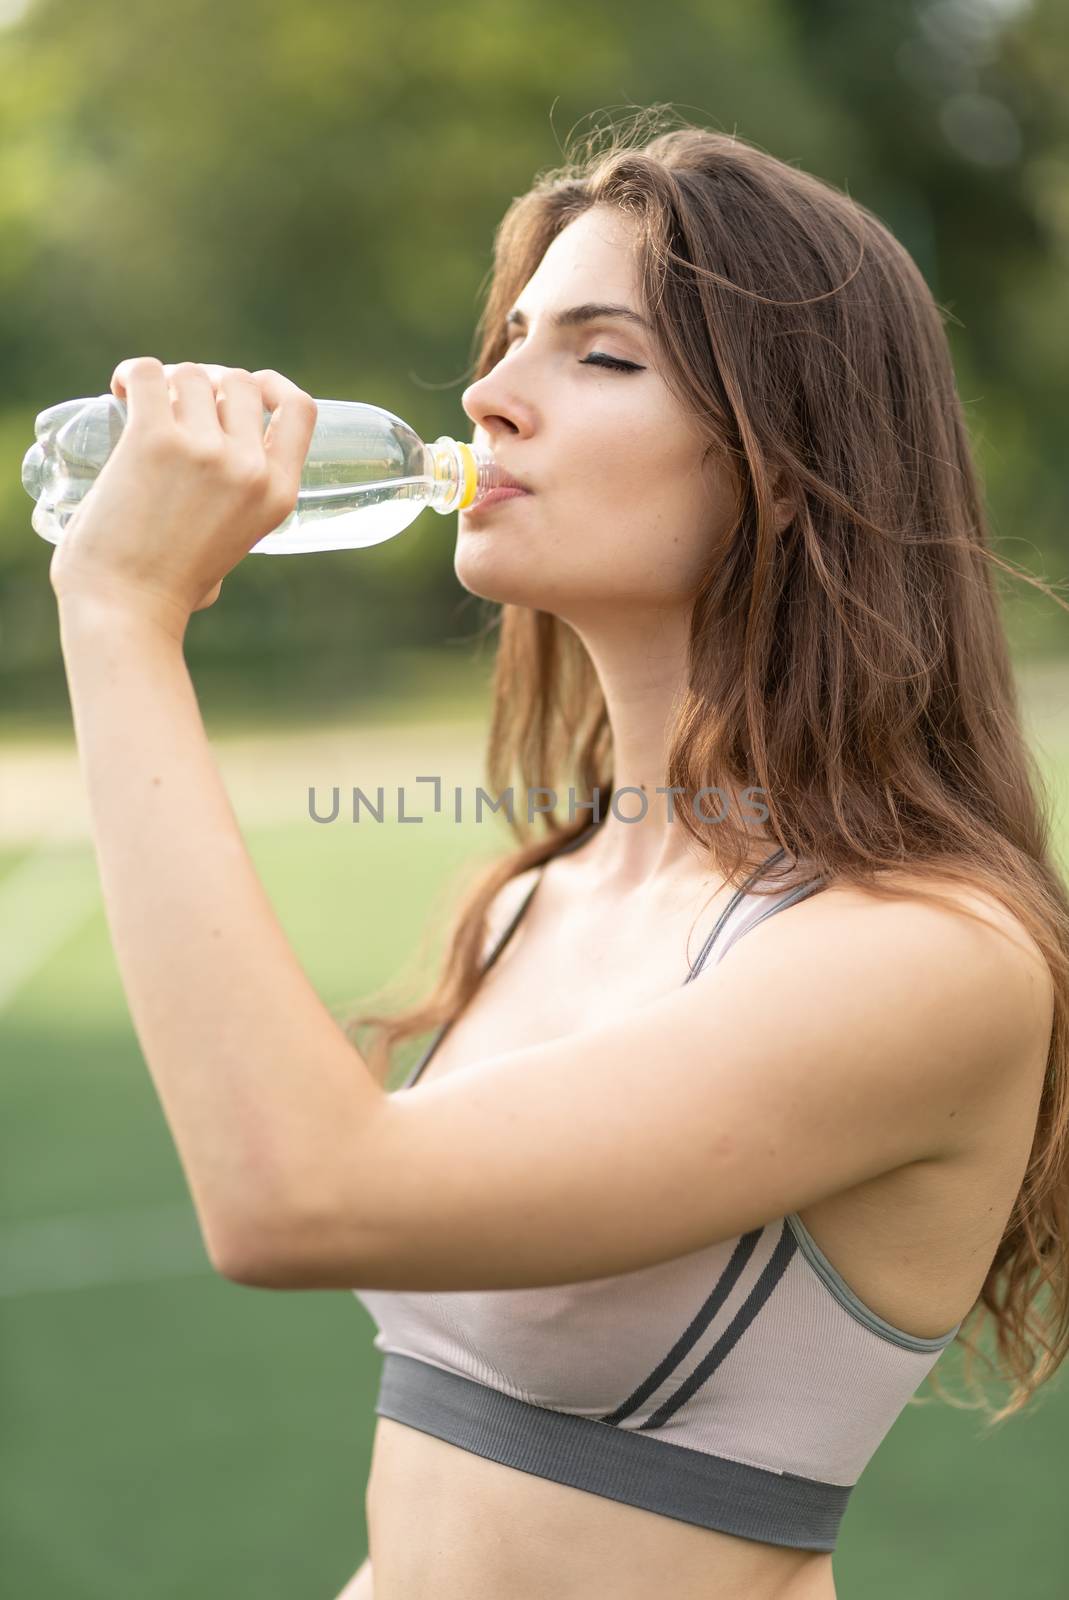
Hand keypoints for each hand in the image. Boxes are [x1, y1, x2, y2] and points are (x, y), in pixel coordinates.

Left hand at [48, 358, 317, 641]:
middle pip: (241, 382)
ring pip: (192, 375)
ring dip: (168, 383)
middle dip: (209, 383)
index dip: (273, 386)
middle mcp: (248, 469)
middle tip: (176, 405)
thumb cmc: (168, 591)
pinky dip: (134, 373)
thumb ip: (234, 510)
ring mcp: (203, 451)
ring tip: (143, 406)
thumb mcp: (233, 546)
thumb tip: (207, 491)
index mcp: (278, 494)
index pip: (300, 409)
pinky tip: (123, 390)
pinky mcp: (153, 439)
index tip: (246, 387)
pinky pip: (150, 372)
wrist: (125, 609)